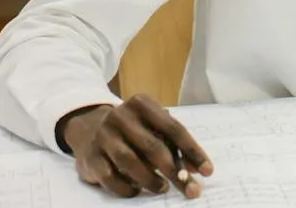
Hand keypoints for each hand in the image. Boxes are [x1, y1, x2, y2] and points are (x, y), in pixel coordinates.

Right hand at [61, 96, 212, 198]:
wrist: (88, 128)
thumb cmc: (131, 130)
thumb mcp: (151, 128)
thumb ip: (173, 145)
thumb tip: (195, 169)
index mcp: (142, 104)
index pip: (173, 128)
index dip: (192, 151)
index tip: (207, 171)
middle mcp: (121, 116)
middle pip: (153, 147)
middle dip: (175, 171)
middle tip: (190, 190)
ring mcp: (104, 135)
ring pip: (131, 161)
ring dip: (151, 180)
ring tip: (162, 188)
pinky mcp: (91, 156)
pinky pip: (111, 178)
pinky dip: (126, 188)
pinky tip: (135, 191)